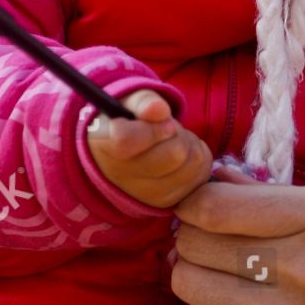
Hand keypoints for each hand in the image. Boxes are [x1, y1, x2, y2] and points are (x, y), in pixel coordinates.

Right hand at [86, 90, 212, 207]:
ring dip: (189, 144)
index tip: (162, 115)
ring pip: (191, 164)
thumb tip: (159, 109)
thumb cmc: (129, 120)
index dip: (153, 127)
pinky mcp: (167, 202)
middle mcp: (120, 176)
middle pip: (172, 155)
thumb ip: (143, 102)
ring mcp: (145, 195)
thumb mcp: (131, 102)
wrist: (124, 153)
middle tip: (168, 126)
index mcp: (104, 144)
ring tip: (173, 139)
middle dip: (177, 132)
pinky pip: (200, 176)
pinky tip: (182, 155)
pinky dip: (197, 159)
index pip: (127, 140)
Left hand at [172, 177, 304, 304]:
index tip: (203, 193)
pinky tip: (232, 298)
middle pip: (195, 242)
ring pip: (192, 284)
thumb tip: (224, 180)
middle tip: (208, 224)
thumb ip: (289, 195)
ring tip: (217, 260)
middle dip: (190, 228)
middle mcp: (298, 268)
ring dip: (194, 267)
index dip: (195, 195)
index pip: (215, 204)